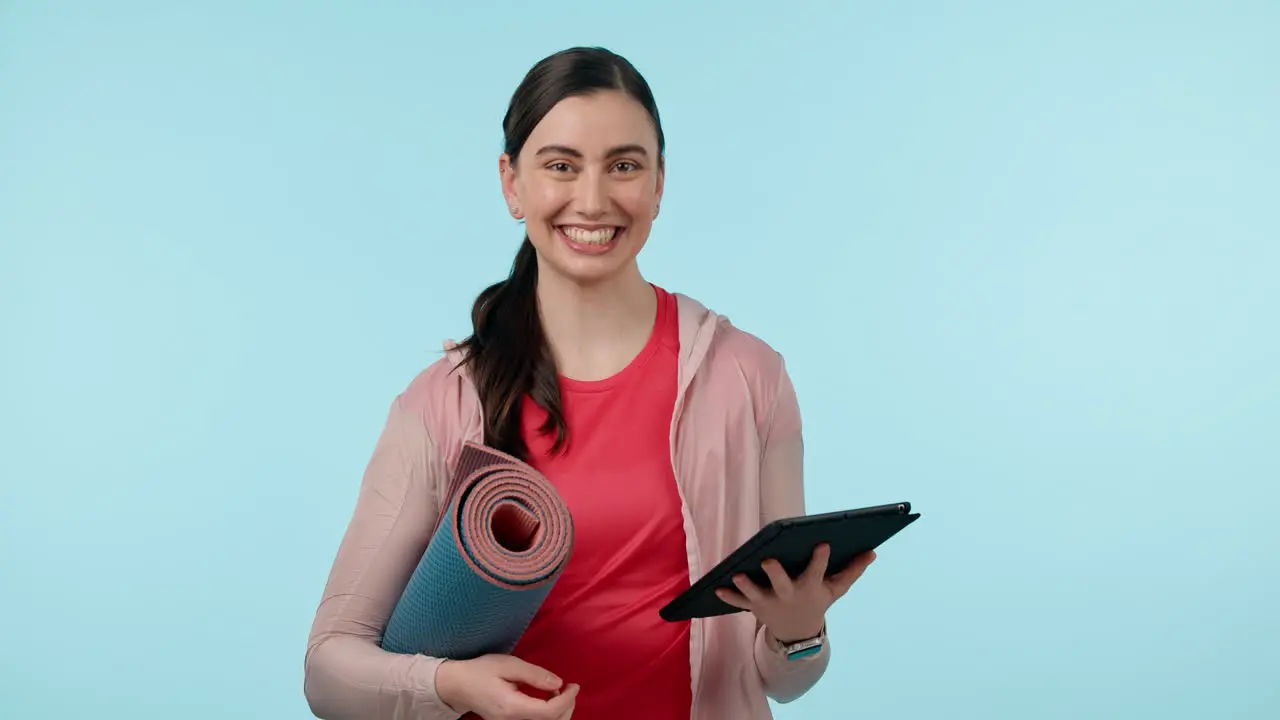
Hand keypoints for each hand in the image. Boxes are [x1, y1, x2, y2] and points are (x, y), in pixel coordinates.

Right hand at [435, 654, 578, 719]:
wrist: (457, 685)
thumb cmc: (480, 671)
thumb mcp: (508, 665)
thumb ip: (534, 674)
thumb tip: (559, 683)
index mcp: (512, 708)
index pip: (549, 712)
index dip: (567, 700)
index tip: (574, 684)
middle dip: (567, 707)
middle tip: (571, 689)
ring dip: (560, 713)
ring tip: (561, 693)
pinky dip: (550, 715)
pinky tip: (549, 700)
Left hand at [715, 544, 875, 642]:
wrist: (798, 632)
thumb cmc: (817, 601)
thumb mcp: (836, 589)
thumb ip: (852, 571)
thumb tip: (873, 552)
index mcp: (810, 587)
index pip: (817, 571)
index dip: (820, 559)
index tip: (823, 543)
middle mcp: (789, 595)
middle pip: (782, 584)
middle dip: (776, 574)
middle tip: (769, 560)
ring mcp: (770, 602)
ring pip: (756, 594)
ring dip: (747, 586)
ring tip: (739, 574)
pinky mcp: (754, 607)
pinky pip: (739, 603)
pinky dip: (728, 597)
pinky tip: (717, 588)